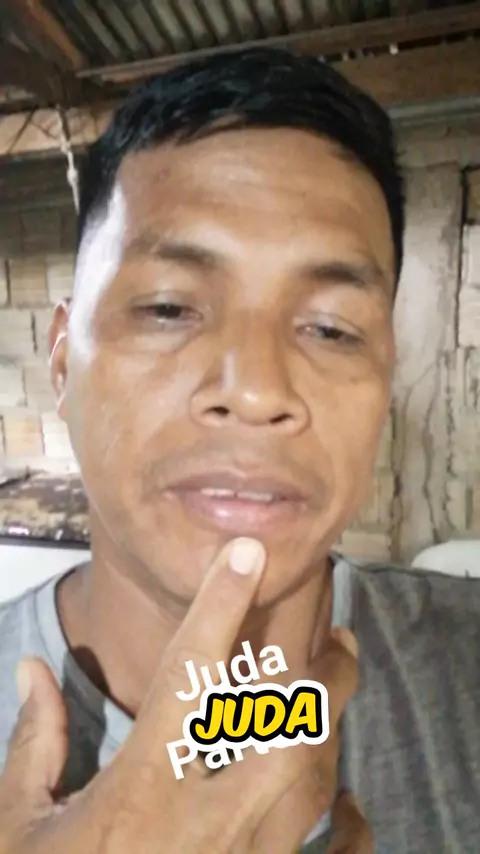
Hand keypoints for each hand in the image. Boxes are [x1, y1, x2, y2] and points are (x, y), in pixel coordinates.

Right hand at [0, 537, 362, 852]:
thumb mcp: (18, 828)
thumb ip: (32, 744)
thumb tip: (31, 668)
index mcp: (139, 791)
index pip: (189, 675)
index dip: (218, 604)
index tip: (246, 552)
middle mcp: (204, 826)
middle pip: (292, 728)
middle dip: (322, 674)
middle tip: (335, 636)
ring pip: (318, 783)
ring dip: (332, 731)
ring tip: (338, 689)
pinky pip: (331, 853)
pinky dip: (346, 820)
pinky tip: (343, 799)